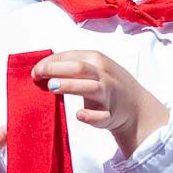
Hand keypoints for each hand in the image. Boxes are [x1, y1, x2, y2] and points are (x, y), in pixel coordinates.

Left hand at [31, 51, 168, 156]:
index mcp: (97, 60)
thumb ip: (73, 66)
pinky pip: (101, 116)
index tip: (35, 71)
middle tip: (37, 76)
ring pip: (89, 88)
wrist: (137, 108)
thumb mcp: (96, 67)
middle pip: (78, 68)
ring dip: (70, 86)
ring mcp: (108, 95)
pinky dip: (90, 116)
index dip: (49, 62)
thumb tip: (44, 68)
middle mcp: (103, 75)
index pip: (70, 56)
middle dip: (55, 69)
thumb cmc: (110, 85)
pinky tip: (79, 114)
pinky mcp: (111, 115)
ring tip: (52, 87)